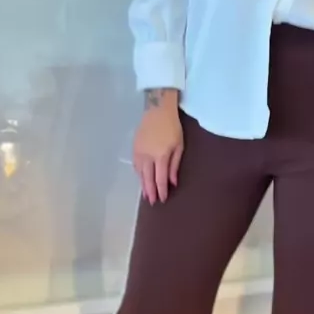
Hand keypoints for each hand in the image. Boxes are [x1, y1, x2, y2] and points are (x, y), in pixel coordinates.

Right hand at [133, 89, 183, 204]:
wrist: (157, 110)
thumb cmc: (172, 127)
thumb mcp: (179, 145)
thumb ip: (175, 165)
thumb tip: (173, 182)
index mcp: (160, 156)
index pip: (160, 179)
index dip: (161, 190)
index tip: (162, 199)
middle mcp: (147, 157)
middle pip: (148, 179)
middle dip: (150, 191)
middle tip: (152, 202)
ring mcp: (139, 152)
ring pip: (139, 173)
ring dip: (143, 184)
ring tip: (146, 194)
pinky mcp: (134, 147)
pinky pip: (135, 165)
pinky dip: (138, 174)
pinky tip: (141, 178)